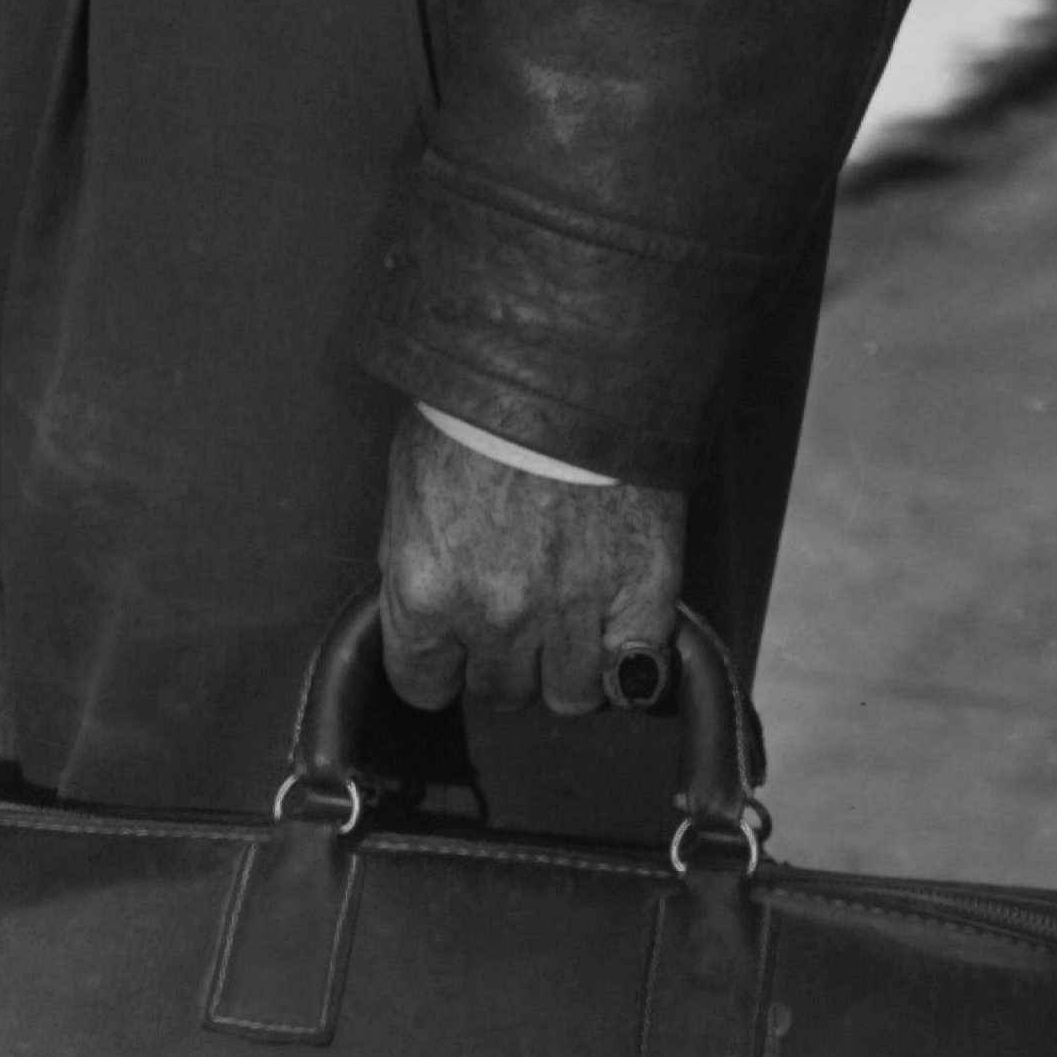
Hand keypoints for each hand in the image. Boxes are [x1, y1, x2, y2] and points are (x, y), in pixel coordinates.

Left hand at [375, 413, 685, 720]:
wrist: (567, 361)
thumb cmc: (477, 409)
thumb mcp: (411, 484)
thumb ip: (413, 560)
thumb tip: (424, 608)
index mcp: (426, 591)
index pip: (423, 686)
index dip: (440, 664)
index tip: (454, 644)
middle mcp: (497, 617)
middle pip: (500, 691)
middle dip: (504, 656)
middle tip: (518, 607)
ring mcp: (576, 612)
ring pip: (570, 696)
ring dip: (568, 664)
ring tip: (572, 617)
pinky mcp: (645, 596)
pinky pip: (636, 672)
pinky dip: (629, 656)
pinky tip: (620, 621)